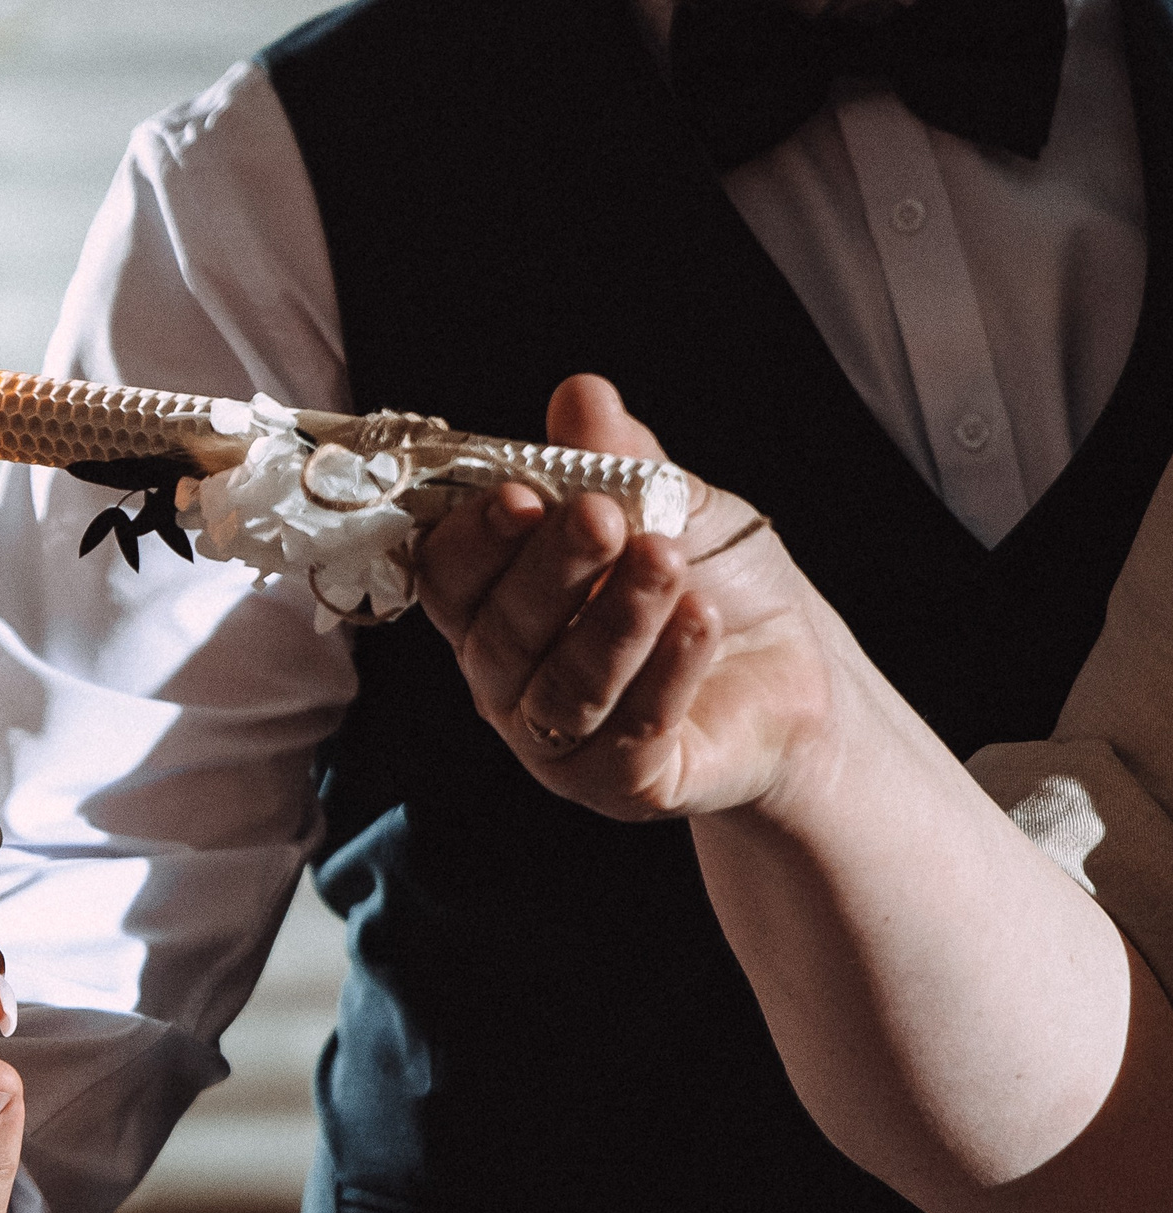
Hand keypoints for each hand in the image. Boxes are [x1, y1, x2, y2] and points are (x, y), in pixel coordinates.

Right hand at [412, 375, 849, 820]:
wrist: (797, 672)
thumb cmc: (713, 584)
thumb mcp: (669, 505)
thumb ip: (617, 461)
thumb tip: (581, 396)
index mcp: (495, 605)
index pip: (449, 577)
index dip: (472, 539)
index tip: (518, 492)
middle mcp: (508, 680)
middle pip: (500, 632)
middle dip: (549, 570)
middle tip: (601, 516)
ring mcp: (556, 741)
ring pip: (562, 685)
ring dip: (613, 618)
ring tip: (666, 559)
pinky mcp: (618, 784)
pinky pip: (628, 732)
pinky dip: (664, 672)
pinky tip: (701, 621)